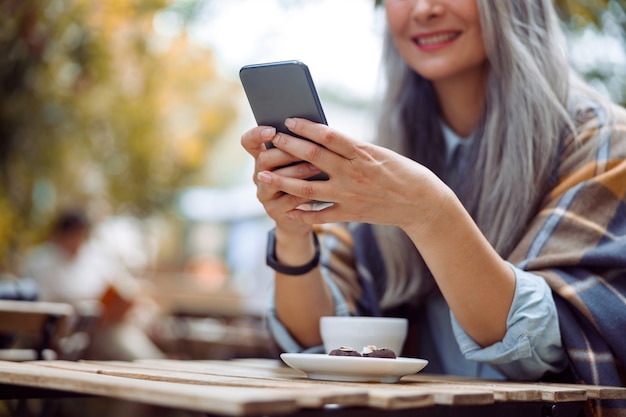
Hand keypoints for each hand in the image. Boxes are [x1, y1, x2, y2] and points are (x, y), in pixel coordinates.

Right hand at [240, 125, 324, 238]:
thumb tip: (311, 129)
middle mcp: (259, 176)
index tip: (273, 130)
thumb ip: (299, 148)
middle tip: (306, 147)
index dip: (257, 134)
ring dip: (299, 171)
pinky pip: (289, 199)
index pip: (249, 142)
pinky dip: (306, 191)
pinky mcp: (275, 211)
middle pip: (264, 159)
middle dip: (287, 152)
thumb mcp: (300, 162)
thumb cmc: (306, 181)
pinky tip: (321, 187)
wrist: (304, 216)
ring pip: (276, 180)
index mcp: (263, 158)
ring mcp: (265, 195)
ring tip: (318, 166)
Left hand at [255, 118, 446, 232]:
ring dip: (283, 180)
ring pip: (308, 188)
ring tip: (263, 174)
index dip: (306, 127)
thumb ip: (351, 149)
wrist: (421, 202)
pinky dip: (302, 213)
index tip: (289, 120)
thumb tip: (322, 139)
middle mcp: (352, 172)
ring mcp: (349, 194)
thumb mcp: (378, 153)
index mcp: (361, 152)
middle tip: (270, 140)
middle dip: (288, 147)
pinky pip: (320, 214)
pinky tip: (286, 209)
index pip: (328, 135)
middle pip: (313, 157)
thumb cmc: (401, 172)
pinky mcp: (350, 213)